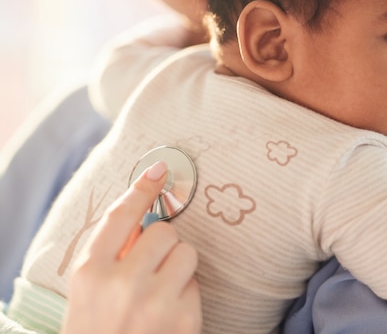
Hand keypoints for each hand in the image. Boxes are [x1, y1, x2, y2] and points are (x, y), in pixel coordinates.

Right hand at [61, 161, 201, 333]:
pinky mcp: (184, 320)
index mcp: (91, 272)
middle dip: (162, 244)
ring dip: (178, 267)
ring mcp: (156, 304)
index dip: (142, 189)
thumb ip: (111, 251)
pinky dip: (185, 294)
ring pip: (188, 253)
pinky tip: (167, 313)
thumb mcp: (87, 289)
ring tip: (159, 290)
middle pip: (165, 232)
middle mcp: (123, 285)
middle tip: (149, 267)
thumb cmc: (97, 327)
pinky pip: (197, 284)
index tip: (159, 170)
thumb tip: (146, 211)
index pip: (122, 216)